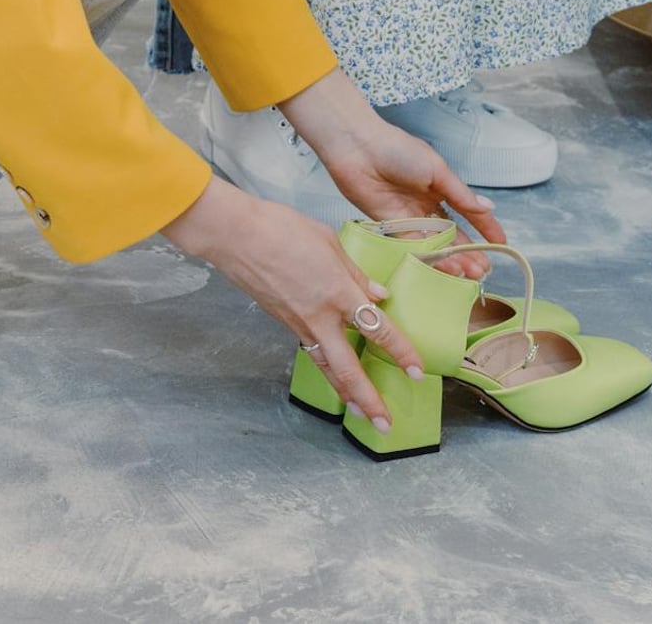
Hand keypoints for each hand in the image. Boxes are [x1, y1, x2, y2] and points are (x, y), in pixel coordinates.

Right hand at [163, 177, 426, 432]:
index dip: (400, 352)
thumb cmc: (280, 228)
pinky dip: (325, 368)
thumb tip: (378, 294)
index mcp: (338, 291)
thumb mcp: (327, 241)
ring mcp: (299, 323)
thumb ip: (355, 272)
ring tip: (360, 415)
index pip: (378, 329)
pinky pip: (310, 351)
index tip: (418, 371)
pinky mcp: (283, 323)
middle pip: (349, 368)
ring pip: (327, 368)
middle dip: (369, 399)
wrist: (234, 235)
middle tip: (385, 423)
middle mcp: (320, 316)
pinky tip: (333, 373)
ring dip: (345, 394)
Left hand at [279, 71, 506, 276]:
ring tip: (471, 273)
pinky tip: (447, 265)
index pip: (468, 211)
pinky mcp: (391, 227)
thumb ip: (460, 194)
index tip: (501, 244)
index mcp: (441, 186)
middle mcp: (427, 205)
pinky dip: (432, 257)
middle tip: (484, 270)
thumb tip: (488, 207)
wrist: (359, 149)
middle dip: (470, 251)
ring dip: (454, 258)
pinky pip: (414, 246)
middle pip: (452, 233)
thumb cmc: (398, 150)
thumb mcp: (438, 170)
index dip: (485, 227)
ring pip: (436, 244)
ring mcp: (409, 217)